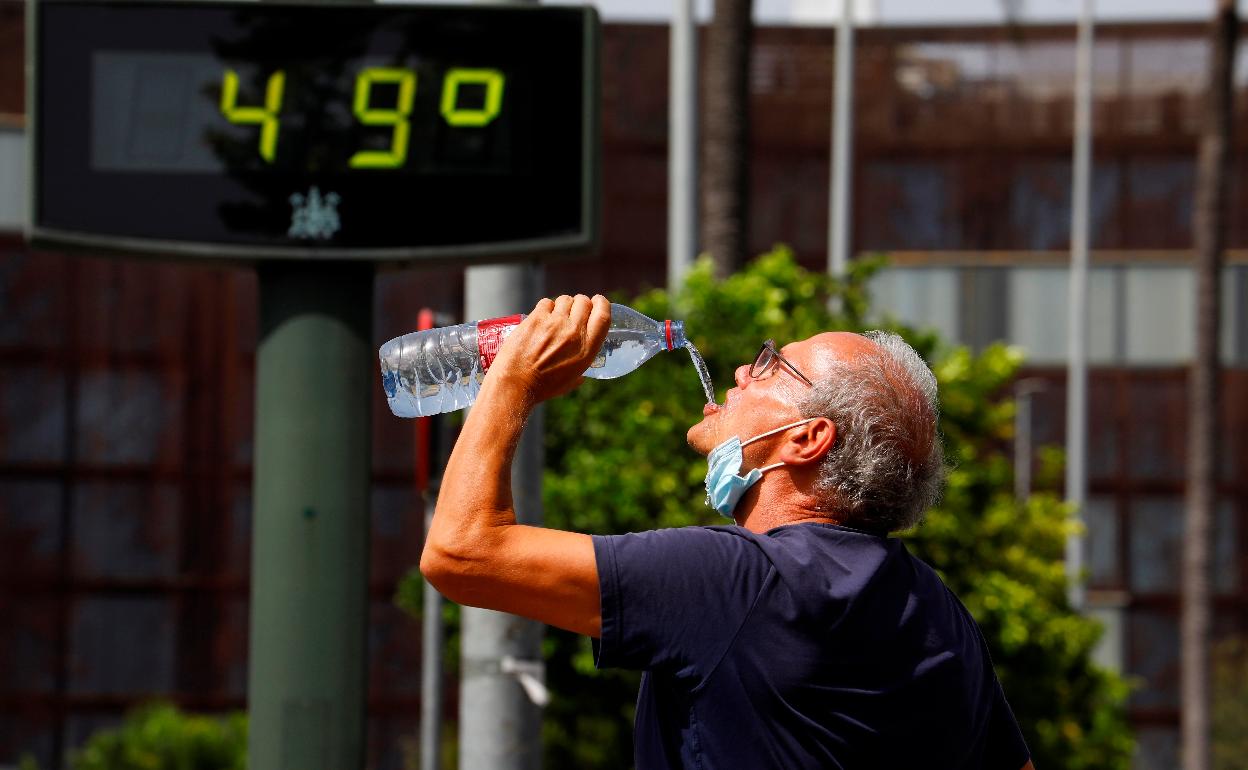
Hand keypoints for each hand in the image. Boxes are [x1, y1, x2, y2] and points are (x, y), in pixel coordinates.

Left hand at [487, 294, 610, 407]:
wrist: (516, 383)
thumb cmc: (542, 387)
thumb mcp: (570, 382)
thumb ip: (579, 373)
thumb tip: (581, 375)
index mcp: (587, 348)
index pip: (603, 315)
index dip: (602, 304)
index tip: (597, 301)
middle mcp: (573, 332)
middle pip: (583, 302)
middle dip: (580, 303)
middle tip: (572, 312)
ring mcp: (554, 323)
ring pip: (564, 300)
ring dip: (562, 306)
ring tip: (555, 317)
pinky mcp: (536, 318)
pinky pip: (546, 303)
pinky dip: (545, 308)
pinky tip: (541, 319)